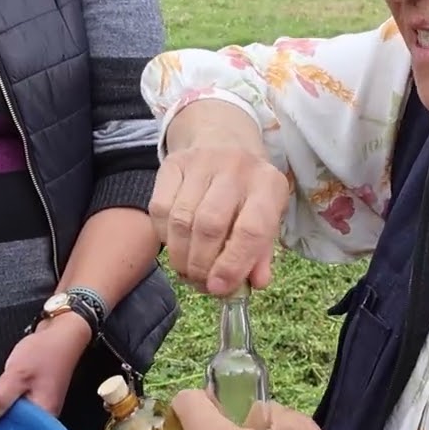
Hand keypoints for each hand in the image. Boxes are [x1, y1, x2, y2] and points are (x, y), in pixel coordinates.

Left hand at [0, 312, 90, 421]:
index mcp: (45, 414)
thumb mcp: (17, 373)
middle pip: (19, 428)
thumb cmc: (45, 351)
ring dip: (2, 412)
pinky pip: (19, 406)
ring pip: (17, 415)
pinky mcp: (36, 395)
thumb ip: (1, 397)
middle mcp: (46, 414)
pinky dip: (7, 403)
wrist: (62, 331)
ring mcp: (42, 404)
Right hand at [149, 142, 287, 295]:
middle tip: (200, 282)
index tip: (219, 288)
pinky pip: (160, 209)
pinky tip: (175, 245)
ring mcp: (202, 162)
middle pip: (211, 225)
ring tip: (187, 270)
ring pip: (182, 220)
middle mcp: (236, 167)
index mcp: (268, 184)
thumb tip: (255, 284)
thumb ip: (262, 253)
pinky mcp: (173, 163)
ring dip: (181, 255)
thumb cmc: (247, 192)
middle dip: (202, 264)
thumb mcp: (266, 217)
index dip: (234, 264)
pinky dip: (164, 236)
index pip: (252, 230)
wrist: (222, 140)